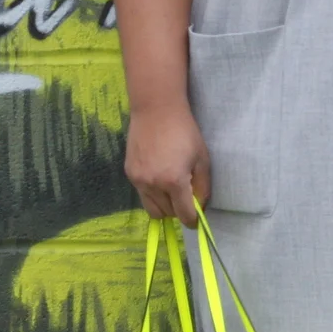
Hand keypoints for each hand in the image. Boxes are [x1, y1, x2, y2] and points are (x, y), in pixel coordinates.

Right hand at [124, 97, 209, 220]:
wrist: (156, 110)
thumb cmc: (185, 132)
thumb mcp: (202, 159)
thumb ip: (203, 187)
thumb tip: (200, 208)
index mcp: (174, 181)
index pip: (184, 215)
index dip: (193, 221)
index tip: (196, 220)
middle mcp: (153, 185)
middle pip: (167, 214)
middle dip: (179, 211)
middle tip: (186, 197)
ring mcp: (138, 180)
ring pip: (152, 209)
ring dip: (165, 205)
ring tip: (171, 188)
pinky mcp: (129, 173)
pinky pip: (142, 195)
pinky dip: (153, 193)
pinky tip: (159, 176)